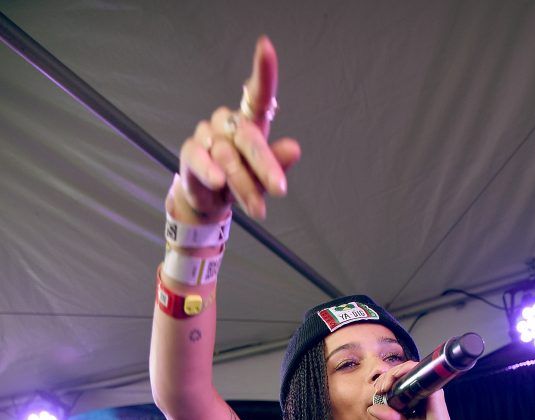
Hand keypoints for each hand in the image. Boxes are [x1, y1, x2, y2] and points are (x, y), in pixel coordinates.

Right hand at [173, 36, 300, 220]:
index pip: (257, 93)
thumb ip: (277, 163)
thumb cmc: (243, 180)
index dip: (262, 71)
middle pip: (248, 136)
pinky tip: (219, 183)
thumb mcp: (264, 177)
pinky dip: (210, 171)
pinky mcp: (191, 152)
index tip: (265, 46)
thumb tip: (295, 148)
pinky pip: (200, 158)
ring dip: (244, 186)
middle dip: (265, 165)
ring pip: (228, 157)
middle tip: (280, 190)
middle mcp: (228, 123)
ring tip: (257, 209)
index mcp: (250, 123)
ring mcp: (207, 135)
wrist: (211, 201)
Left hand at [366, 360, 463, 419]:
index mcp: (415, 400)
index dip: (386, 382)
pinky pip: (417, 373)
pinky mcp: (433, 389)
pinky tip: (392, 380)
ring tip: (383, 386)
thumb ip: (388, 418)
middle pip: (402, 373)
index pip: (399, 383)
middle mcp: (423, 392)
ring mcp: (429, 389)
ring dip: (392, 373)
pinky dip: (403, 372)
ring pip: (408, 369)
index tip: (377, 392)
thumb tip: (372, 408)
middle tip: (378, 388)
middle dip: (386, 377)